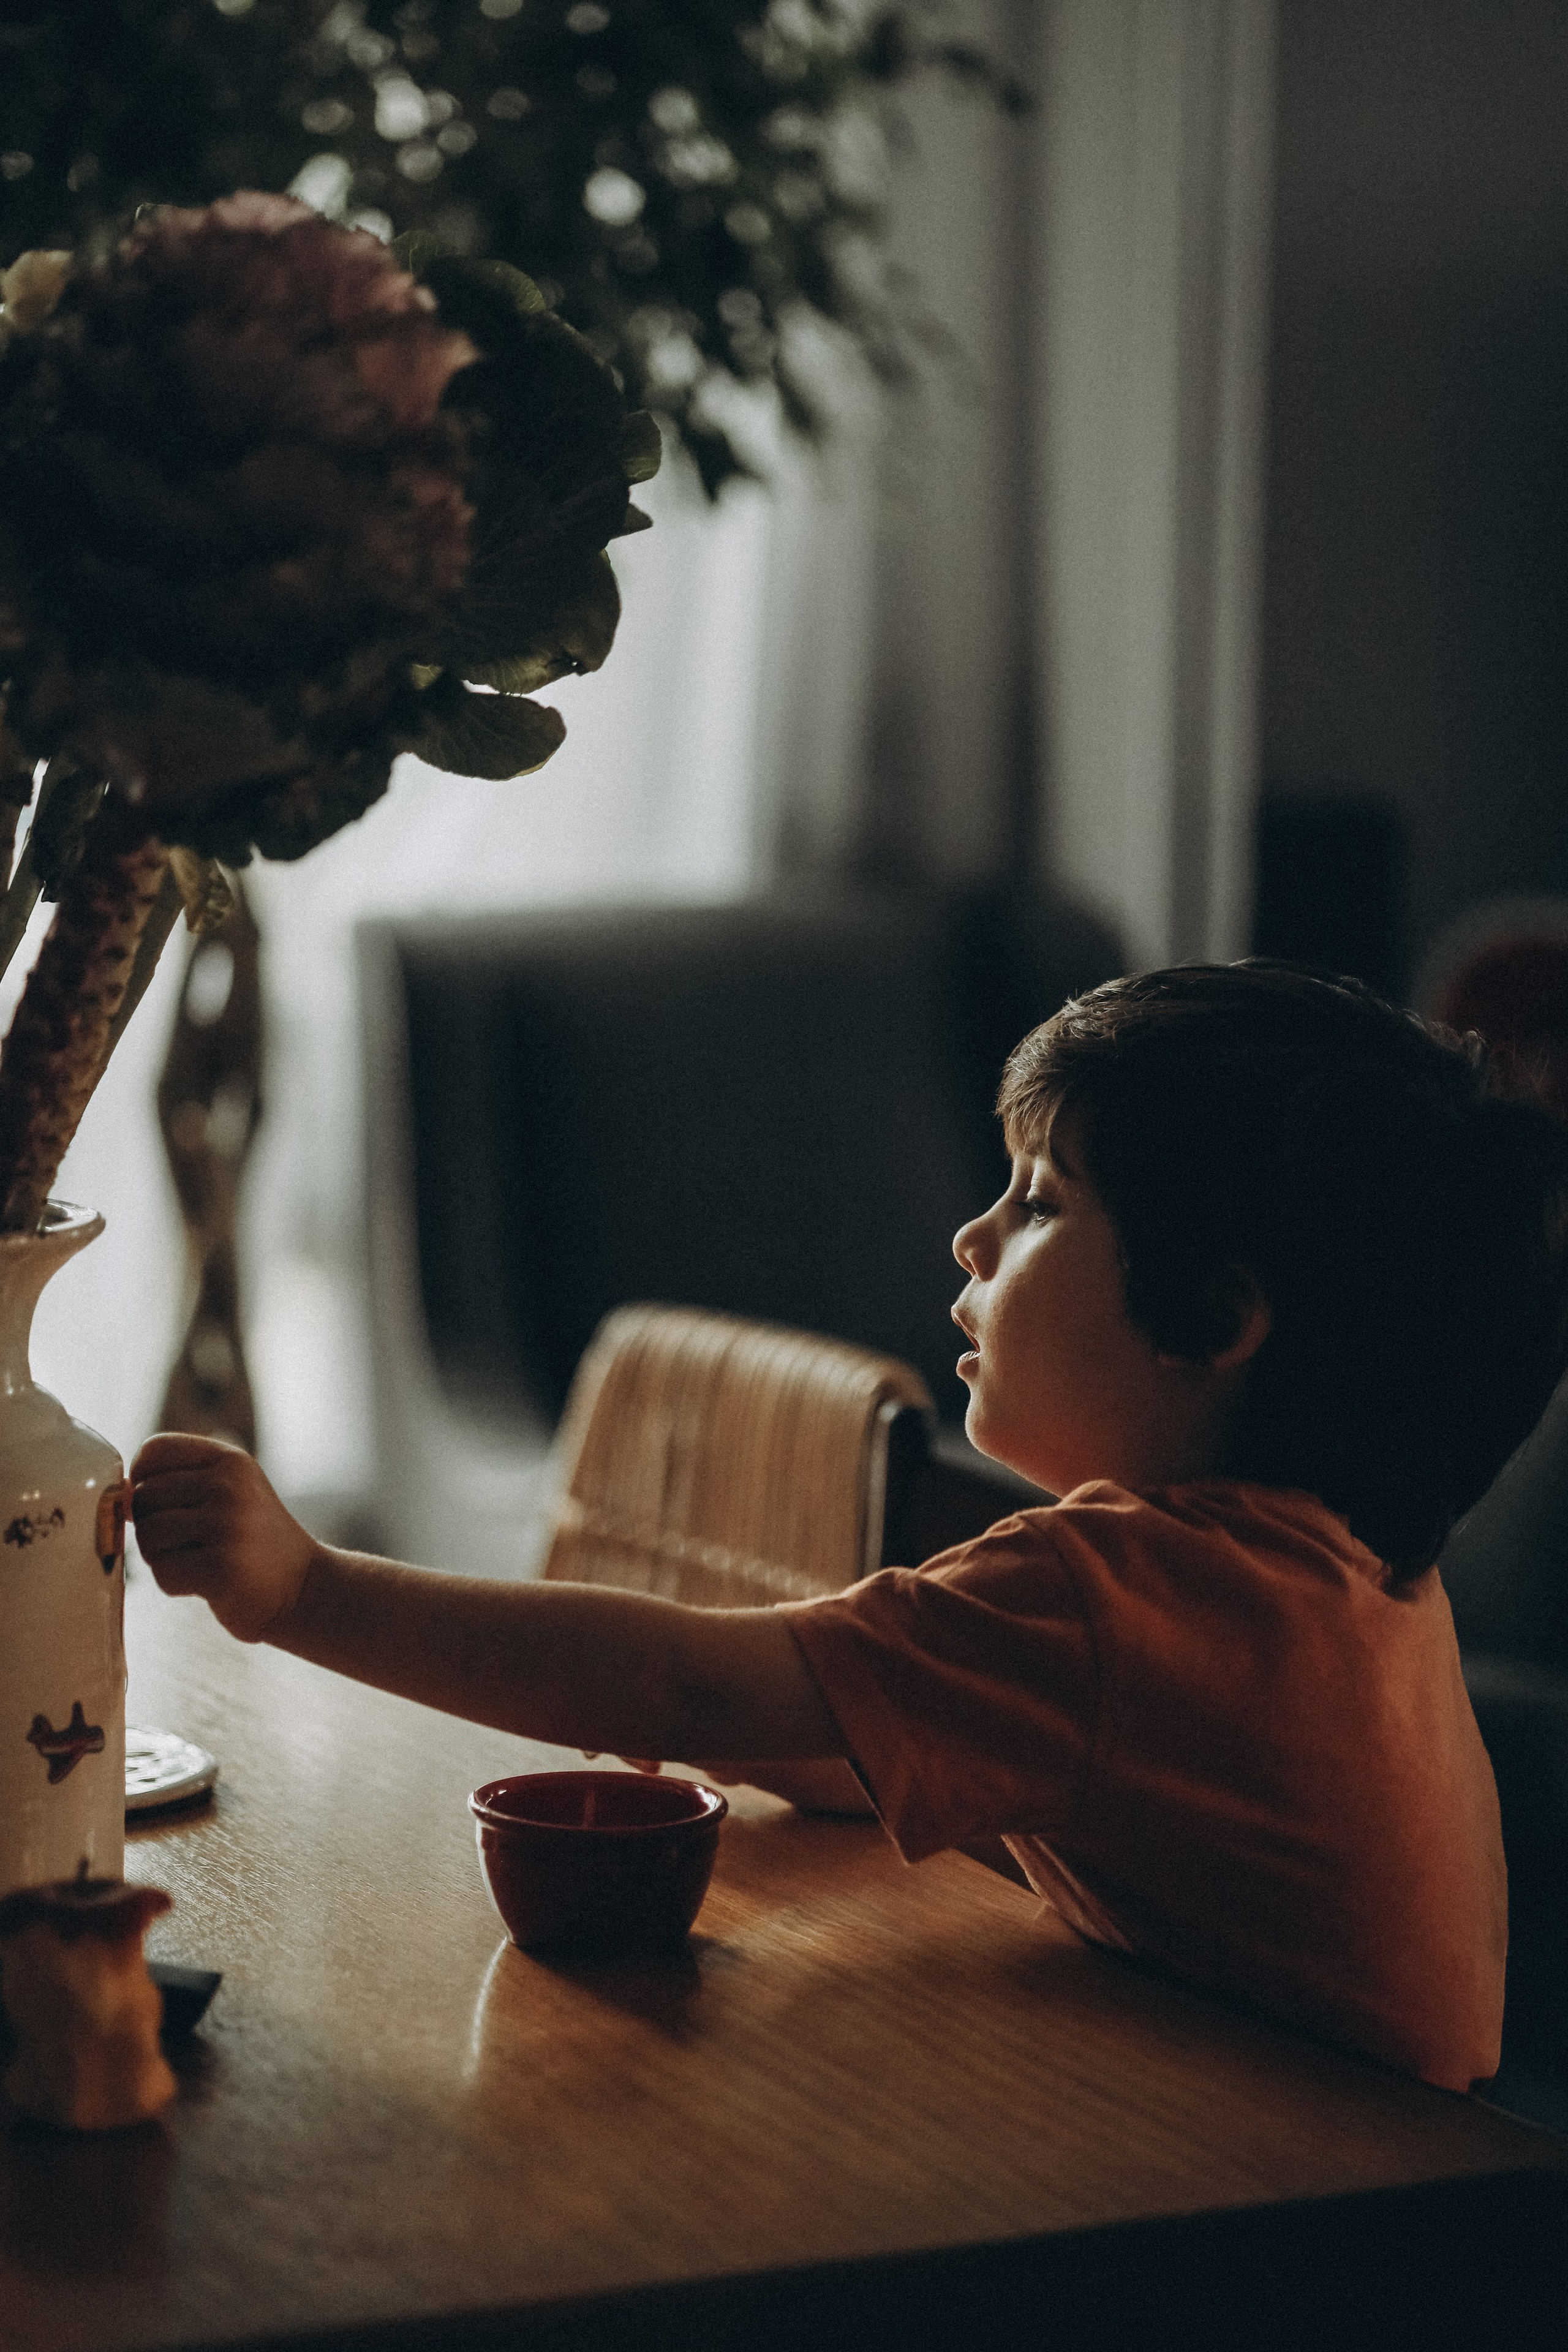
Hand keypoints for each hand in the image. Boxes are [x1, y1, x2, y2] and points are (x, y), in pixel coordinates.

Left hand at [130, 1434, 316, 1643]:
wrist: (303, 1587)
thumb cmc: (254, 1540)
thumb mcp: (231, 1491)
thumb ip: (178, 1482)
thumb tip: (117, 1496)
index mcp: (230, 1460)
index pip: (154, 1449)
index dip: (142, 1477)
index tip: (161, 1502)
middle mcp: (229, 1486)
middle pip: (143, 1497)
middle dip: (152, 1525)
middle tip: (188, 1542)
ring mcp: (227, 1526)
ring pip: (148, 1536)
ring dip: (162, 1557)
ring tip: (198, 1560)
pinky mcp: (220, 1568)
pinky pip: (162, 1573)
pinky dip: (175, 1584)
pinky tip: (206, 1582)